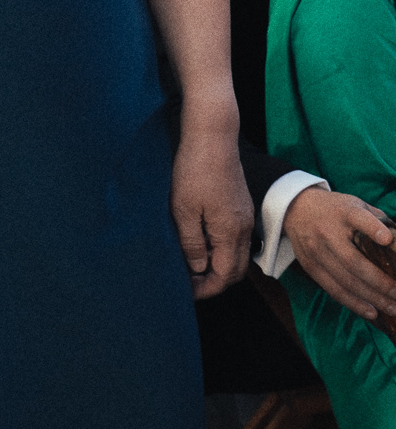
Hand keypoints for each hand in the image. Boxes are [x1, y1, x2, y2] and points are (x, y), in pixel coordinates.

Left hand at [170, 120, 252, 299]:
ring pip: (237, 254)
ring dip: (218, 264)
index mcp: (231, 232)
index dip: (206, 289)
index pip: (225, 276)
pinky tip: (201, 240)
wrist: (213, 137)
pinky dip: (221, 248)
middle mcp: (244, 228)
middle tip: (188, 281)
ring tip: (191, 261)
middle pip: (236, 270)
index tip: (186, 291)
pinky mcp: (242, 205)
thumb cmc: (195, 171)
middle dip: (214, 281)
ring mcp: (246, 216)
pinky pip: (236, 238)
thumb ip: (192, 243)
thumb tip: (197, 269)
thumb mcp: (183, 210)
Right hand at [283, 189, 395, 322]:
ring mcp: (316, 251)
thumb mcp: (355, 204)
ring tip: (392, 308)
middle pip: (353, 261)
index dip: (373, 229)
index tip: (387, 239)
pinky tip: (372, 312)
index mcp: (343, 212)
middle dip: (379, 282)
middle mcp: (327, 232)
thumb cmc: (334, 209)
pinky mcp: (310, 266)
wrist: (295, 209)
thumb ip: (377, 219)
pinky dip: (353, 303)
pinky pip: (333, 289)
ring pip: (345, 280)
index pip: (357, 218)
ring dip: (371, 298)